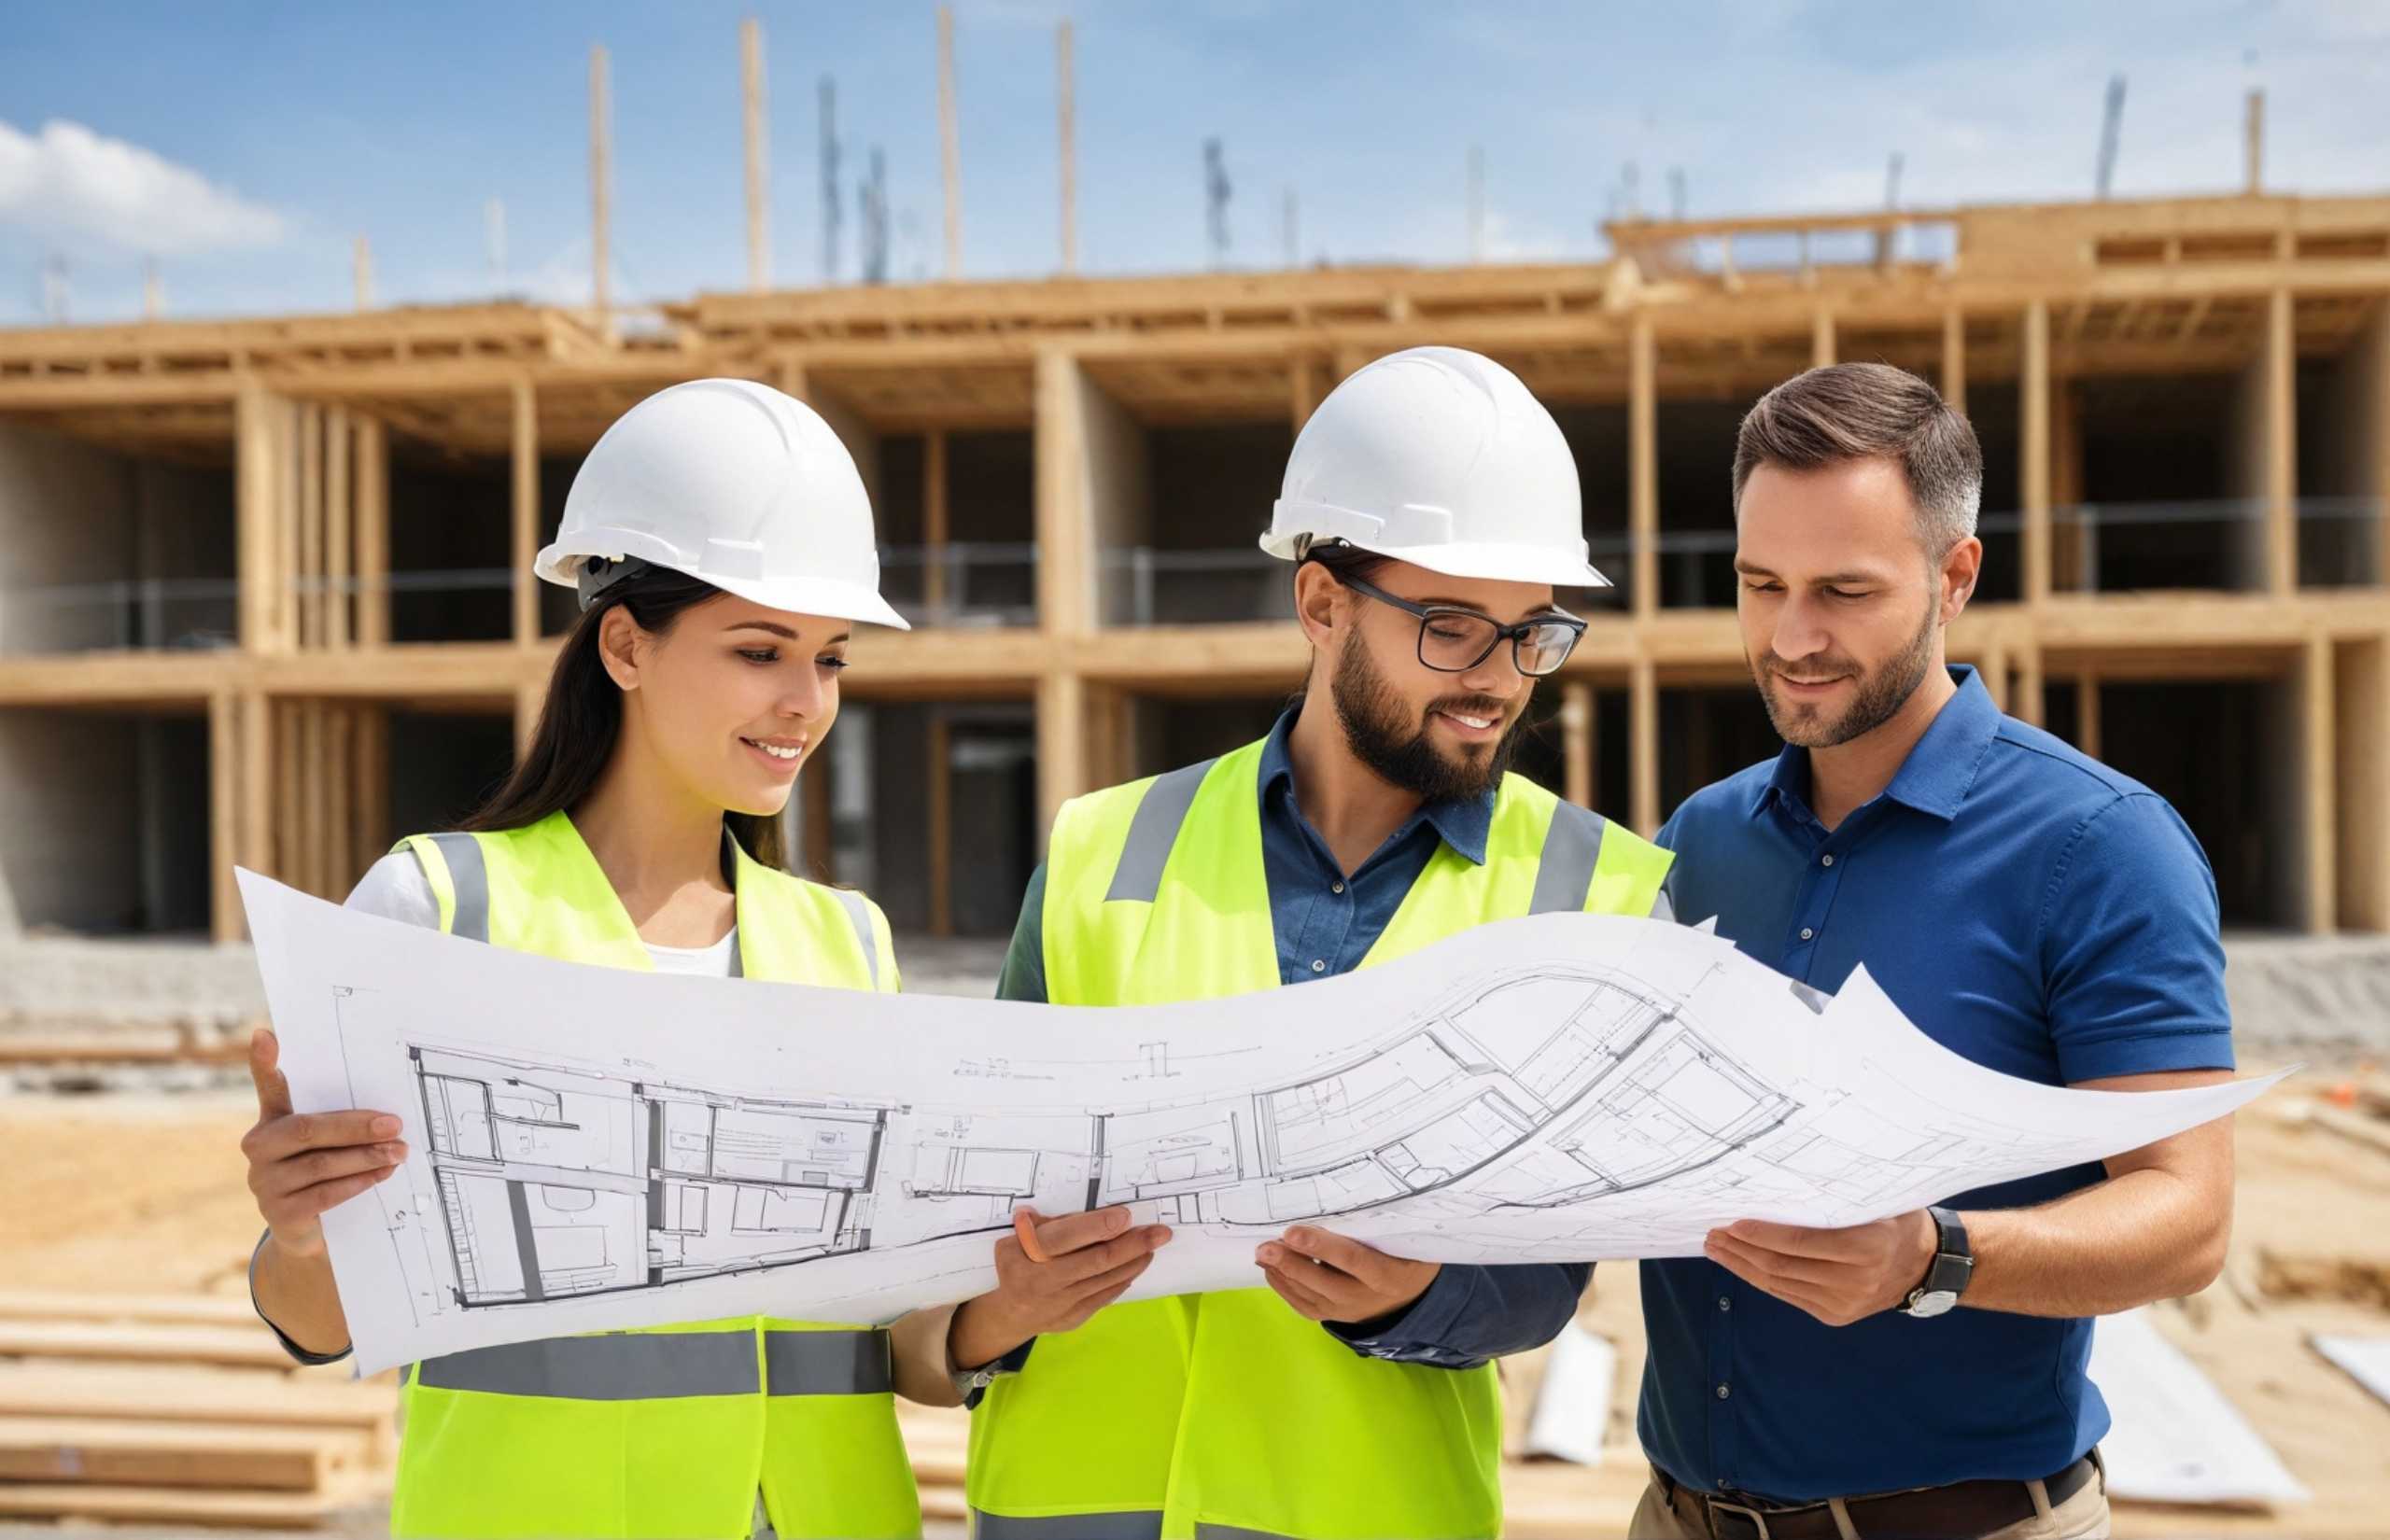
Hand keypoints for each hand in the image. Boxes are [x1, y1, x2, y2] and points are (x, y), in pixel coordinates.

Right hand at [242, 1028, 406, 1258]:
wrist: (307, 1232)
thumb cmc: (323, 1173)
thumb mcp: (327, 1144)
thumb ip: (340, 1121)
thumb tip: (387, 1110)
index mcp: (271, 1121)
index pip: (268, 1087)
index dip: (263, 1062)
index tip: (266, 1035)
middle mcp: (258, 1148)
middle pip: (309, 1129)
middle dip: (357, 1127)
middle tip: (396, 1124)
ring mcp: (264, 1182)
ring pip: (322, 1163)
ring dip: (367, 1157)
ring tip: (399, 1152)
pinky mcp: (278, 1213)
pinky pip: (324, 1193)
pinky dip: (358, 1182)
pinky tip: (381, 1175)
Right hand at [948, 1206, 1172, 1368]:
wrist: (1012, 1315)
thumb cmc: (1017, 1267)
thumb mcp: (1013, 1241)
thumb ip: (1040, 1226)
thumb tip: (1064, 1213)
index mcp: (1029, 1256)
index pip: (1066, 1238)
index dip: (1097, 1226)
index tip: (1125, 1216)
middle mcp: (1047, 1281)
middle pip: (1097, 1260)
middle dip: (1133, 1244)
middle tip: (1160, 1232)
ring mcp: (1064, 1303)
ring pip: (1107, 1279)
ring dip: (1135, 1260)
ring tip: (1153, 1245)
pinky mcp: (1077, 1317)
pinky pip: (1107, 1295)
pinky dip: (1125, 1278)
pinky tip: (1138, 1263)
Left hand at [1256, 1226, 1437, 1324]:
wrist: (1414, 1297)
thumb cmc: (1407, 1257)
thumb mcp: (1404, 1241)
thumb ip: (1378, 1227)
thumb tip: (1342, 1197)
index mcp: (1387, 1275)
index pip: (1351, 1259)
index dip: (1321, 1247)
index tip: (1293, 1232)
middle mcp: (1365, 1298)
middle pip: (1323, 1282)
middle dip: (1292, 1263)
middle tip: (1266, 1247)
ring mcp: (1347, 1312)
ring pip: (1309, 1296)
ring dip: (1283, 1274)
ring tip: (1262, 1254)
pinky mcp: (1334, 1317)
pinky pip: (1304, 1306)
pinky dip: (1284, 1288)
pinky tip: (1271, 1271)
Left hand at [1703, 1212, 1936, 1326]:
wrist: (1927, 1266)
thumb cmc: (1896, 1221)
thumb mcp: (1875, 1200)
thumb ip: (1834, 1199)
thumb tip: (1775, 1185)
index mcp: (1867, 1247)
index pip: (1800, 1242)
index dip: (1761, 1234)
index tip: (1731, 1222)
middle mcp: (1855, 1280)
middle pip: (1782, 1266)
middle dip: (1740, 1250)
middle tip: (1711, 1233)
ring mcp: (1844, 1303)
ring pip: (1779, 1284)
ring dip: (1742, 1266)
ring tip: (1717, 1248)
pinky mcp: (1835, 1316)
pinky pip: (1788, 1295)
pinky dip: (1761, 1279)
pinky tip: (1742, 1264)